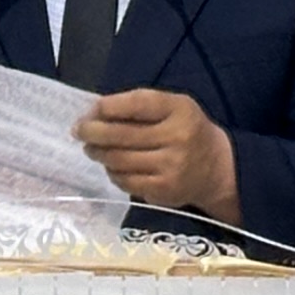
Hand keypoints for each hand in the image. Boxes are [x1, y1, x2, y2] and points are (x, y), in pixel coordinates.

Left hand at [74, 85, 237, 220]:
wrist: (216, 169)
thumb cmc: (187, 130)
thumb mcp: (174, 107)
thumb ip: (140, 106)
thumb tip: (95, 112)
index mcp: (180, 110)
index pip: (138, 104)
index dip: (109, 106)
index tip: (91, 109)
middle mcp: (177, 138)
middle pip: (122, 135)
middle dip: (93, 132)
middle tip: (78, 130)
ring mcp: (170, 167)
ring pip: (119, 160)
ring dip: (98, 153)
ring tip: (91, 148)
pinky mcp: (163, 191)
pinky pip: (126, 181)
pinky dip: (112, 172)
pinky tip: (110, 165)